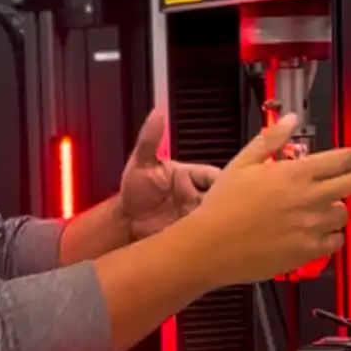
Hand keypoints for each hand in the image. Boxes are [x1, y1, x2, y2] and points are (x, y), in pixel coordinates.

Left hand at [117, 109, 221, 240]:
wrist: (124, 223)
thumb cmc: (134, 191)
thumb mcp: (141, 163)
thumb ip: (150, 138)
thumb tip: (158, 113)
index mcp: (191, 177)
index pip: (215, 176)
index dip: (222, 181)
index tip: (226, 185)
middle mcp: (199, 196)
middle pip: (222, 197)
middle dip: (226, 202)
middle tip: (221, 208)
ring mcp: (197, 216)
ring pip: (218, 216)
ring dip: (219, 220)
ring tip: (215, 224)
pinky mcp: (194, 236)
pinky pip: (208, 235)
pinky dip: (211, 236)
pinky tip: (209, 238)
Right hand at [184, 115, 350, 285]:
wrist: (209, 247)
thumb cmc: (222, 207)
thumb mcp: (242, 164)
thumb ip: (272, 140)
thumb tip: (292, 121)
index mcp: (294, 173)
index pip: (340, 159)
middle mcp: (309, 198)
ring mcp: (312, 226)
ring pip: (343, 214)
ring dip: (335, 209)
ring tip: (308, 212)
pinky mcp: (309, 252)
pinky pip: (334, 242)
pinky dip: (328, 237)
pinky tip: (306, 234)